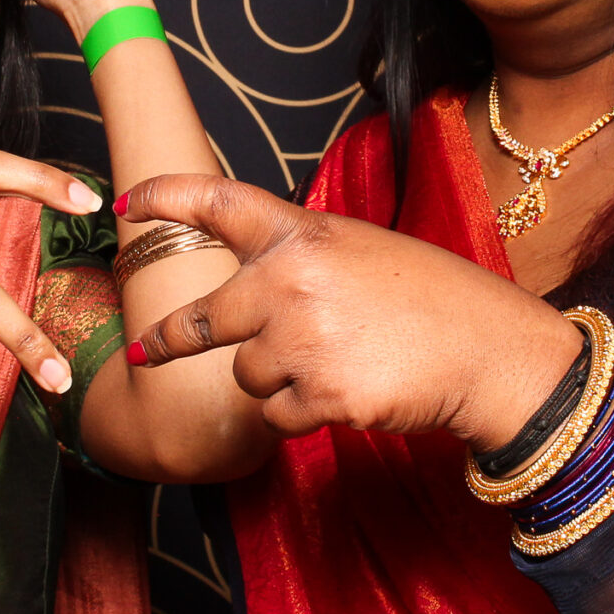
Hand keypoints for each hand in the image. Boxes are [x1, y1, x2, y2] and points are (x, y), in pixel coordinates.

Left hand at [115, 175, 584, 446]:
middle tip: (144, 349)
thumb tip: (244, 291)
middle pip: (199, 319)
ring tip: (335, 361)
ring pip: (244, 374)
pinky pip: (277, 416)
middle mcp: (290, 281)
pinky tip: (348, 390)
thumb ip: (298, 260)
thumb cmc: (430, 299)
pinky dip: (302, 413)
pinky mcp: (319, 396)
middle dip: (169, 340)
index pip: (218, 203)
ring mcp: (301, 340)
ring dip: (276, 378)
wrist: (487, 350)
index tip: (127, 201)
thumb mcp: (360, 251)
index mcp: (303, 234)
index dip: (166, 197)